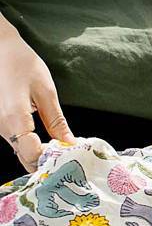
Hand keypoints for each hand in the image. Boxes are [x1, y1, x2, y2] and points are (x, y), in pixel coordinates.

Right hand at [0, 25, 74, 171]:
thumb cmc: (22, 64)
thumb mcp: (46, 92)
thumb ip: (56, 121)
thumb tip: (69, 143)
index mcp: (14, 120)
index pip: (31, 155)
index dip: (51, 161)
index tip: (71, 156)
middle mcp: (1, 127)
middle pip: (24, 157)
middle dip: (46, 161)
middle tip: (69, 156)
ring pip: (19, 150)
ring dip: (39, 153)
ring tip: (61, 147)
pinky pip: (16, 141)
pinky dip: (31, 144)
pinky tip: (47, 140)